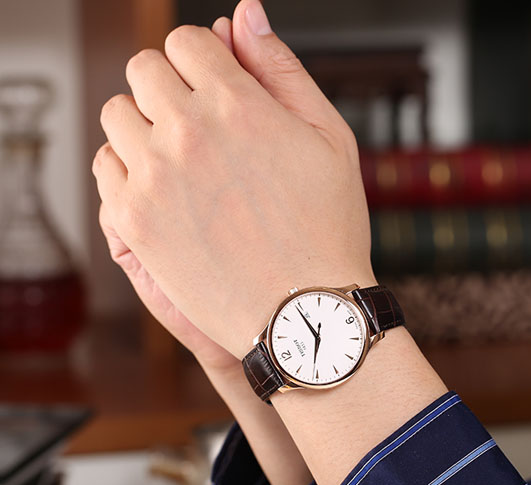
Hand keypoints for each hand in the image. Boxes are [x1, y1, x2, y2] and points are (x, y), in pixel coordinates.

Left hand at [92, 0, 375, 359]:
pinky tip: (165, 193)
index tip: (216, 91)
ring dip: (145, 127)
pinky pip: (105, 167)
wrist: (303, 313)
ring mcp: (154, 178)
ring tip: (182, 163)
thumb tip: (244, 14)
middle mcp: (187, 133)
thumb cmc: (327, 231)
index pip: (186, 42)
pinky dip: (128, 171)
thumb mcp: (330, 140)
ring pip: (116, 115)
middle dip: (170, 89)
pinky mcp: (133, 221)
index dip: (203, 63)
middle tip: (200, 129)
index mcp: (237, 104)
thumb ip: (282, 69)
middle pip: (143, 70)